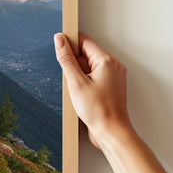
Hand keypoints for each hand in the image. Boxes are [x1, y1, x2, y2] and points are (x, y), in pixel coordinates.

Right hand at [53, 31, 131, 149]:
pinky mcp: (110, 86)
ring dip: (79, 75)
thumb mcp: (76, 83)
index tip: (59, 47)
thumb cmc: (98, 111)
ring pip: (89, 67)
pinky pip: (94, 77)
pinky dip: (84, 83)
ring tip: (78, 91)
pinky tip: (82, 95)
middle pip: (87, 54)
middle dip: (74, 64)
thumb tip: (59, 40)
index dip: (70, 43)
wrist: (111, 132)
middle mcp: (113, 66)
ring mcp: (113, 76)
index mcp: (107, 61)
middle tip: (71, 80)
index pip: (85, 41)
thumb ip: (66, 59)